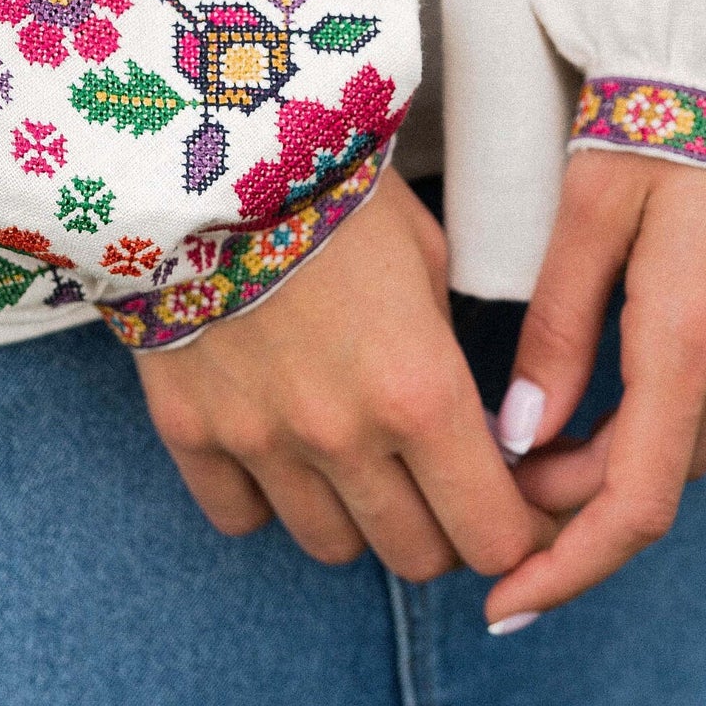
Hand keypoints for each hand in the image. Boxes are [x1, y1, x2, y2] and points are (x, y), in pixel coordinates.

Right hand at [134, 167, 550, 583]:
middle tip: (440, 485)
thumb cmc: (332, 187)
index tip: (515, 513)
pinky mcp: (190, 432)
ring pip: (332, 547)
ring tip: (358, 462)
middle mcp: (344, 436)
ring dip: (359, 519)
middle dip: (444, 531)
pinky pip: (241, 518)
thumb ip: (446, 356)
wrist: (200, 149)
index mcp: (421, 391)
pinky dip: (268, 498)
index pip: (491, 533)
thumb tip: (468, 431)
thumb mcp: (426, 258)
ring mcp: (260, 443)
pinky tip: (279, 447)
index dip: (515, 534)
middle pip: (416, 557)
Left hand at [482, 151, 705, 624]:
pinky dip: (675, 424)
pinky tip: (629, 396)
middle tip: (501, 494)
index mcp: (691, 333)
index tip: (504, 601)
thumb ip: (555, 331)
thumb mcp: (588, 209)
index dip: (565, 567)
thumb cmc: (669, 109)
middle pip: (660, 485)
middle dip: (576, 511)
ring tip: (551, 448)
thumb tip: (519, 441)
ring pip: (700, 449)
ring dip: (627, 467)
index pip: (632, 505)